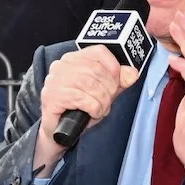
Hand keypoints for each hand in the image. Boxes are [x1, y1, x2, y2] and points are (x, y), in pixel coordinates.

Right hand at [35, 46, 139, 164]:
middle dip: (109, 89)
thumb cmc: (80, 110)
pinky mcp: (52, 95)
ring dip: (102, 101)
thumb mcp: (104, 93)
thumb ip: (118, 82)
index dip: (115, 68)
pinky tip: (92, 113)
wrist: (60, 132)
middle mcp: (62, 65)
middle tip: (107, 102)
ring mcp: (55, 79)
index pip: (100, 52)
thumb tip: (132, 73)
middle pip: (97, 70)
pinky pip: (82, 98)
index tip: (118, 83)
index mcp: (75, 59)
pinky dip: (93, 108)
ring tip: (100, 109)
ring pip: (91, 85)